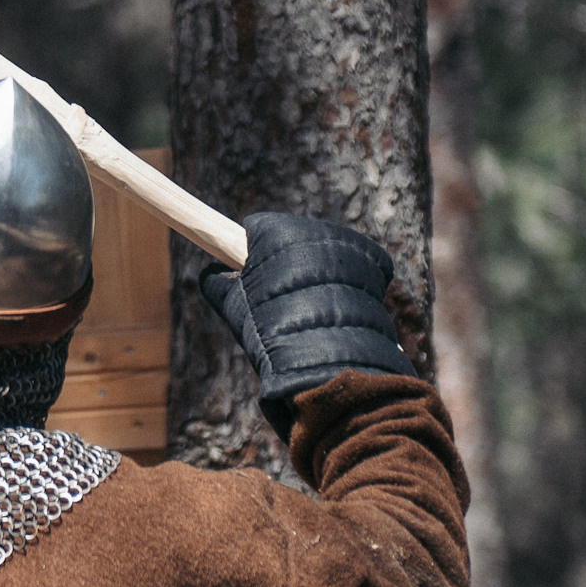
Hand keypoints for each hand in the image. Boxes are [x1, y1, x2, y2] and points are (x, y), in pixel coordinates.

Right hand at [199, 213, 413, 434]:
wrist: (328, 358)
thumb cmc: (272, 330)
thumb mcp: (233, 306)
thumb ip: (217, 283)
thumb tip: (211, 273)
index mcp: (278, 230)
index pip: (256, 228)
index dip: (249, 254)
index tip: (249, 278)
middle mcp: (315, 228)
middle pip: (290, 239)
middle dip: (283, 261)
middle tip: (279, 301)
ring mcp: (349, 244)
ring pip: (321, 252)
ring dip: (313, 271)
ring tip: (308, 309)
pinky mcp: (374, 262)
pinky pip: (351, 264)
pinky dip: (342, 280)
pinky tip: (335, 306)